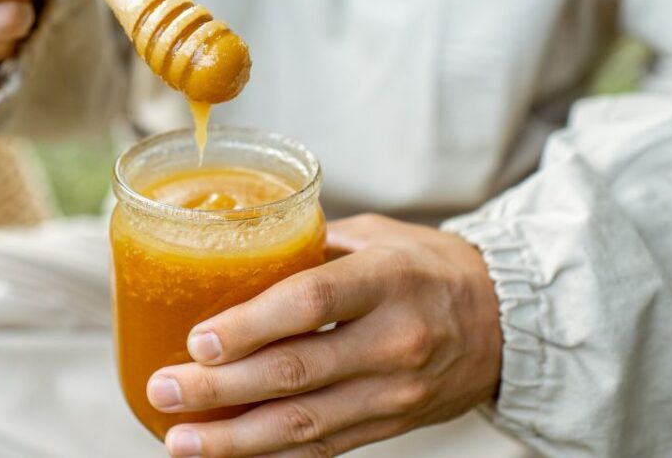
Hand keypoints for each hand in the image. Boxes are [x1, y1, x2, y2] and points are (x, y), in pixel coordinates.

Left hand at [148, 214, 502, 457]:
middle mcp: (393, 341)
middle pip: (295, 373)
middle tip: (166, 389)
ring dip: (234, 439)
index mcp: (388, 280)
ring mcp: (394, 393)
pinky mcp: (390, 426)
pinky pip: (324, 448)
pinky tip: (228, 456)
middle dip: (220, 389)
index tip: (198, 340)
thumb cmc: (428, 266)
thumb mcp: (377, 236)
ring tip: (179, 440)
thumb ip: (310, 246)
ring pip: (304, 425)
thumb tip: (232, 250)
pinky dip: (272, 456)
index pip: (310, 304)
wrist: (505, 322)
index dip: (250, 325)